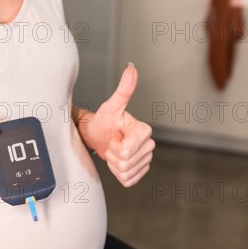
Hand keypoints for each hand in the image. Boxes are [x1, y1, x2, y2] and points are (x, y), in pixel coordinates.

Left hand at [79, 63, 154, 186]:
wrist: (98, 136)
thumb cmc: (103, 121)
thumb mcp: (111, 106)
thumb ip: (123, 90)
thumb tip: (131, 68)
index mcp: (144, 130)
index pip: (126, 151)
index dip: (114, 147)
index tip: (113, 136)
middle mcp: (149, 144)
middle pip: (126, 163)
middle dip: (113, 156)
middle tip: (111, 143)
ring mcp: (146, 159)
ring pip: (127, 173)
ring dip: (114, 165)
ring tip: (113, 151)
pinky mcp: (141, 171)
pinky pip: (128, 181)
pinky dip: (118, 174)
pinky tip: (117, 161)